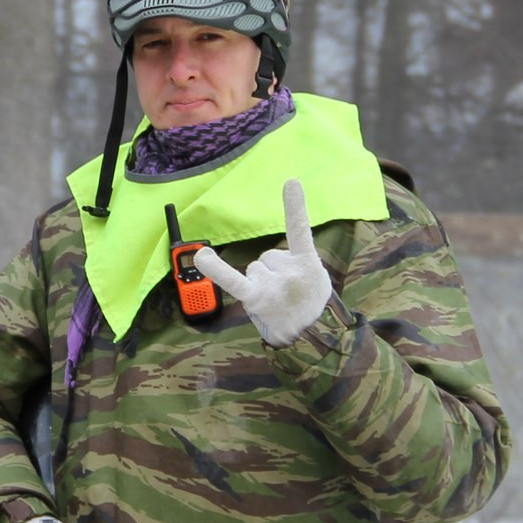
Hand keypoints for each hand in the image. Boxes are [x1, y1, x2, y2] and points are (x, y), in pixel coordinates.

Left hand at [192, 179, 333, 347]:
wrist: (312, 339)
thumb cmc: (311, 305)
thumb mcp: (318, 277)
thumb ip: (297, 260)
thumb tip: (270, 260)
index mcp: (308, 264)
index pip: (301, 230)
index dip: (296, 207)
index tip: (291, 183)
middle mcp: (289, 272)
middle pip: (268, 256)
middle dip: (274, 272)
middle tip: (286, 294)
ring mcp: (272, 286)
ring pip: (254, 268)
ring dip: (261, 282)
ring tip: (276, 302)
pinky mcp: (255, 299)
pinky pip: (233, 280)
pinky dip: (216, 269)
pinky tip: (204, 257)